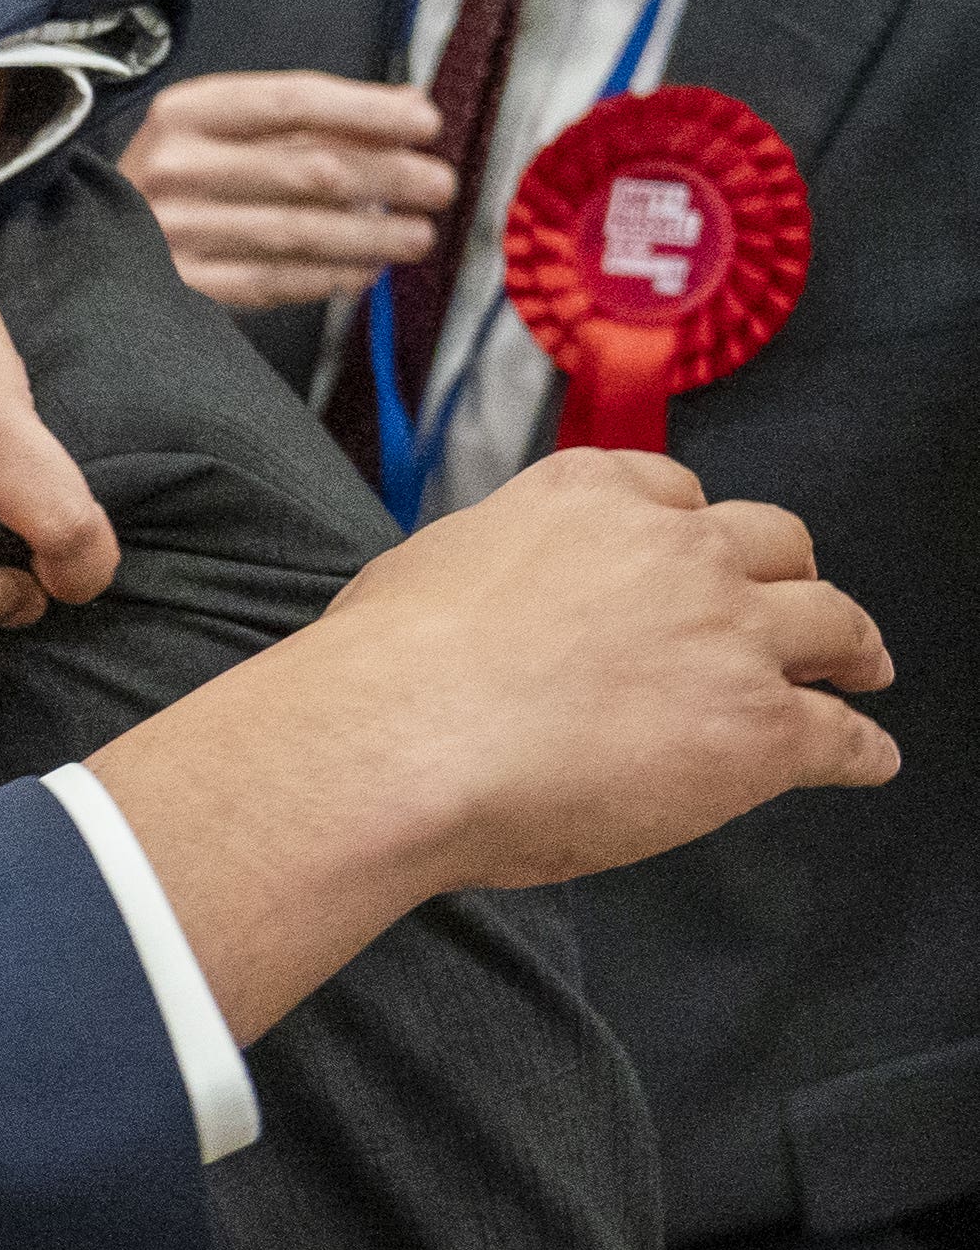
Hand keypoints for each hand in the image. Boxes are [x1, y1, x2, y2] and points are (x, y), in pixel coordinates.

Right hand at [85, 449, 892, 1043]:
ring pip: (831, 622)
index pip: (672, 490)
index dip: (694, 528)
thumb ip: (494, 571)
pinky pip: (841, 735)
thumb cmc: (383, 669)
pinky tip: (868, 759)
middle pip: (773, 541)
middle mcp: (673, 549)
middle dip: (788, 572)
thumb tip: (485, 608)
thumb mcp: (428, 568)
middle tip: (797, 607)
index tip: (701, 551)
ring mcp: (727, 634)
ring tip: (862, 669)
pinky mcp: (758, 727)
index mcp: (586, 499)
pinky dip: (861, 747)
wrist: (399, 740)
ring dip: (852, 647)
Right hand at [117, 71, 453, 311]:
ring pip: (298, 231)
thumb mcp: (221, 126)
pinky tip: (365, 271)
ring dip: (371, 235)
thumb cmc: (173, 176)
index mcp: (185, 113)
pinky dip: (328, 278)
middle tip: (439, 186)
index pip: (292, 102)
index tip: (425, 123)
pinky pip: (272, 281)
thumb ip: (306, 116)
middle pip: (307, 169)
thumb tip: (408, 105)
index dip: (367, 111)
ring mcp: (171, 231)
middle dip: (388, 178)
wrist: (77, 239)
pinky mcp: (178, 285)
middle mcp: (173, 167)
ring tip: (417, 236)